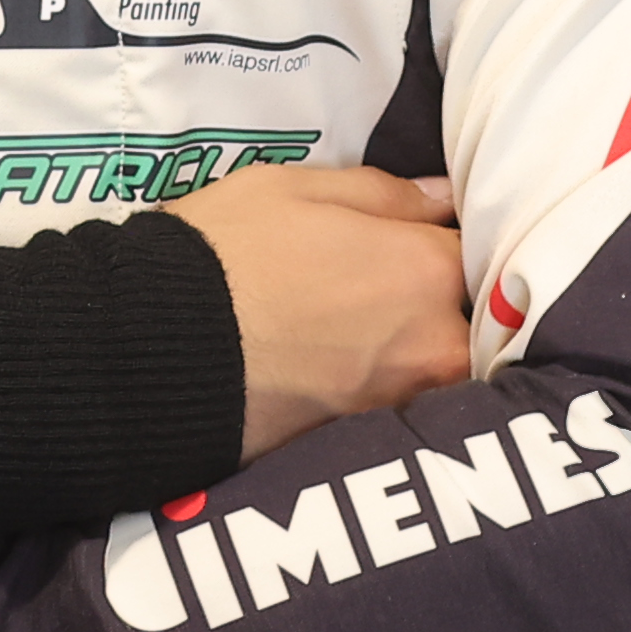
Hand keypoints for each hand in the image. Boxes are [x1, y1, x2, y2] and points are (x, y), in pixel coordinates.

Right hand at [162, 165, 468, 460]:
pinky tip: (334, 366)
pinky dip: (377, 386)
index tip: (416, 236)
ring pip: (434, 365)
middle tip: (379, 285)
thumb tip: (442, 198)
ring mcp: (402, 401)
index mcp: (426, 269)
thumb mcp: (294, 189)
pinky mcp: (364, 442)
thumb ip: (383, 193)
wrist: (157, 353)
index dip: (443, 238)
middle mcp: (433, 343)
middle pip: (465, 317)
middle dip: (436, 300)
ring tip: (351, 328)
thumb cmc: (224, 253)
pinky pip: (394, 403)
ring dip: (410, 347)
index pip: (473, 247)